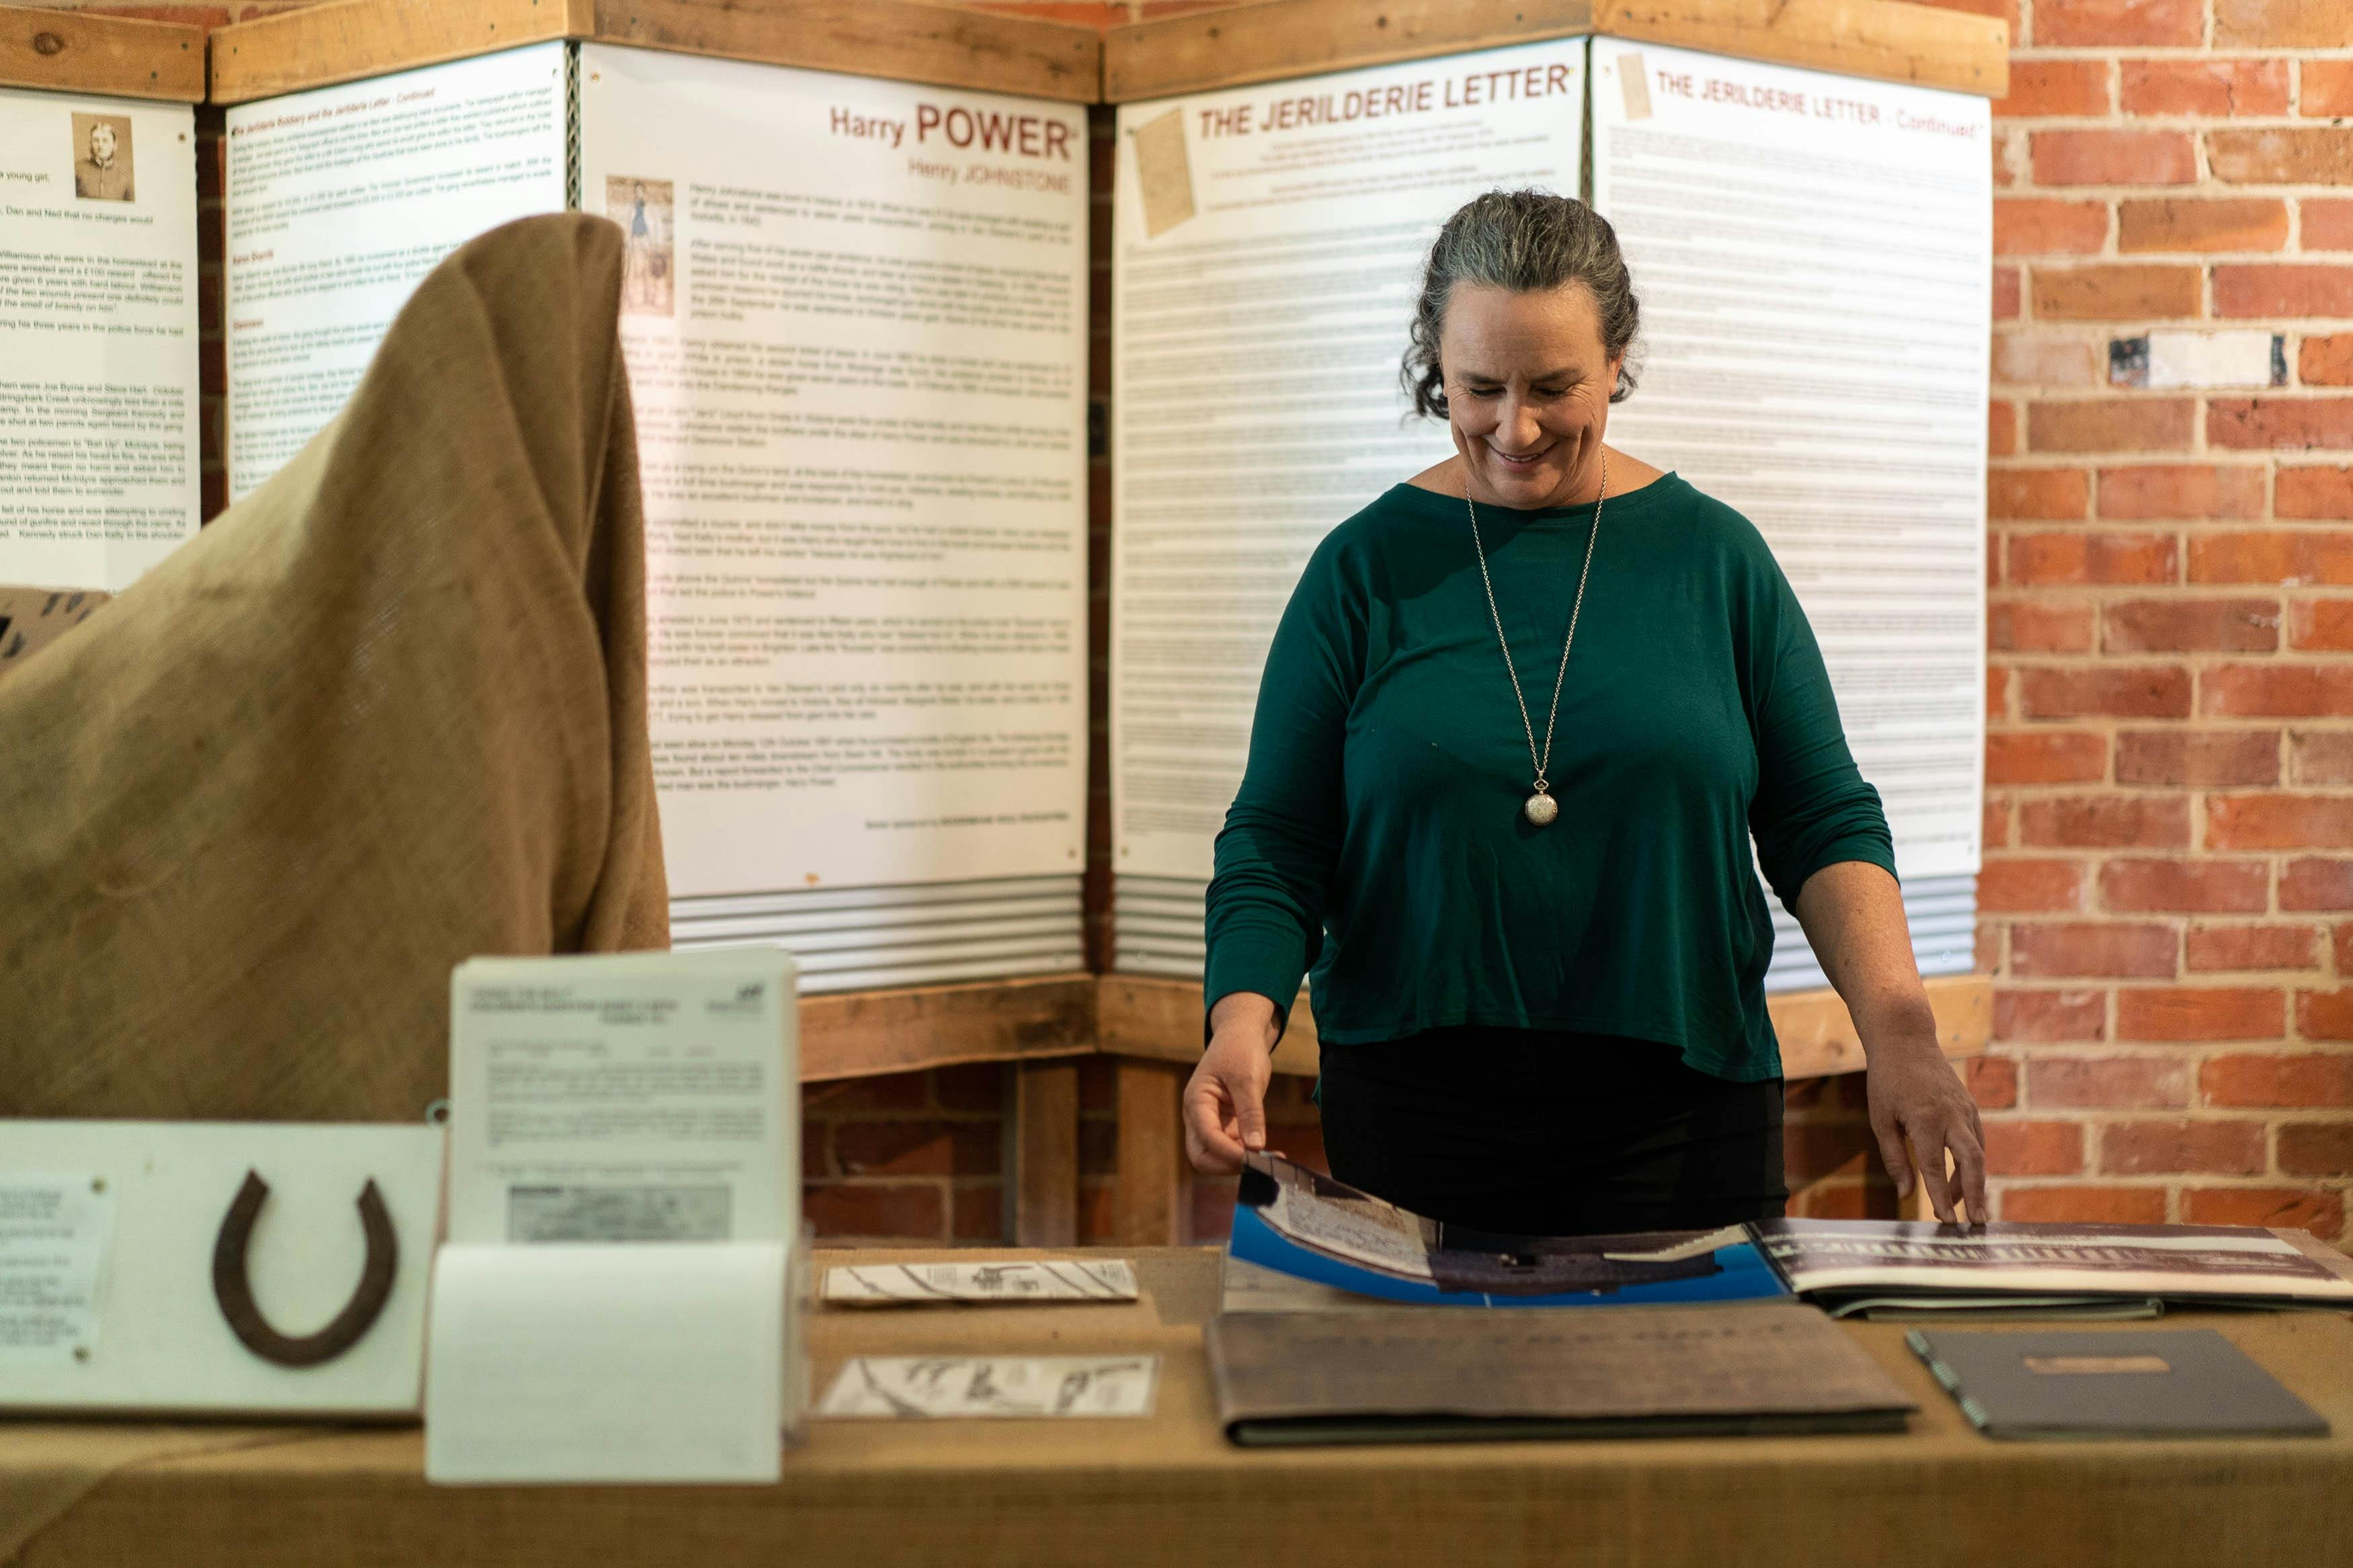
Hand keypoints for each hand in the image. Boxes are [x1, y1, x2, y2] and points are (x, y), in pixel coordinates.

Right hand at [1184, 1000, 1277, 1174]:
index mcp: (1196, 1101)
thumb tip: (1255, 1146)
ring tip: (1271, 1160)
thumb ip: (1250, 1112)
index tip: (1257, 1157)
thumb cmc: (1240, 1050)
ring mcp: (1210, 1122)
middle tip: (1260, 1165)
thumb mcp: (1248, 1078)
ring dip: (1239, 1163)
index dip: (1229, 1152)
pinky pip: (1230, 1149)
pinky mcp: (1224, 1125)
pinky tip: (1269, 1154)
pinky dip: (1247, 1155)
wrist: (1241, 1035)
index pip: (1206, 1137)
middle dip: (1227, 1165)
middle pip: (1201, 1156)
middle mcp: (1198, 1116)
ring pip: (1215, 1157)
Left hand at [1866, 1034, 1987, 1224]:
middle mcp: (1951, 1115)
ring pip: (1978, 1153)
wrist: (1906, 1039)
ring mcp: (1965, 1110)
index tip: (1947, 1221)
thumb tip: (1906, 1194)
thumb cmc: (1887, 1081)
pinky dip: (1973, 1162)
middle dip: (1976, 1194)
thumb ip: (1894, 1158)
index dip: (1941, 1196)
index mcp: (1925, 1120)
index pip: (1935, 1167)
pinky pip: (1977, 1140)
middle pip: (1972, 1162)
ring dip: (1975, 1182)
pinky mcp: (1970, 1107)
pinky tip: (1965, 1178)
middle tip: (1976, 1223)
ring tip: (1967, 1208)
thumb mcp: (1880, 1119)